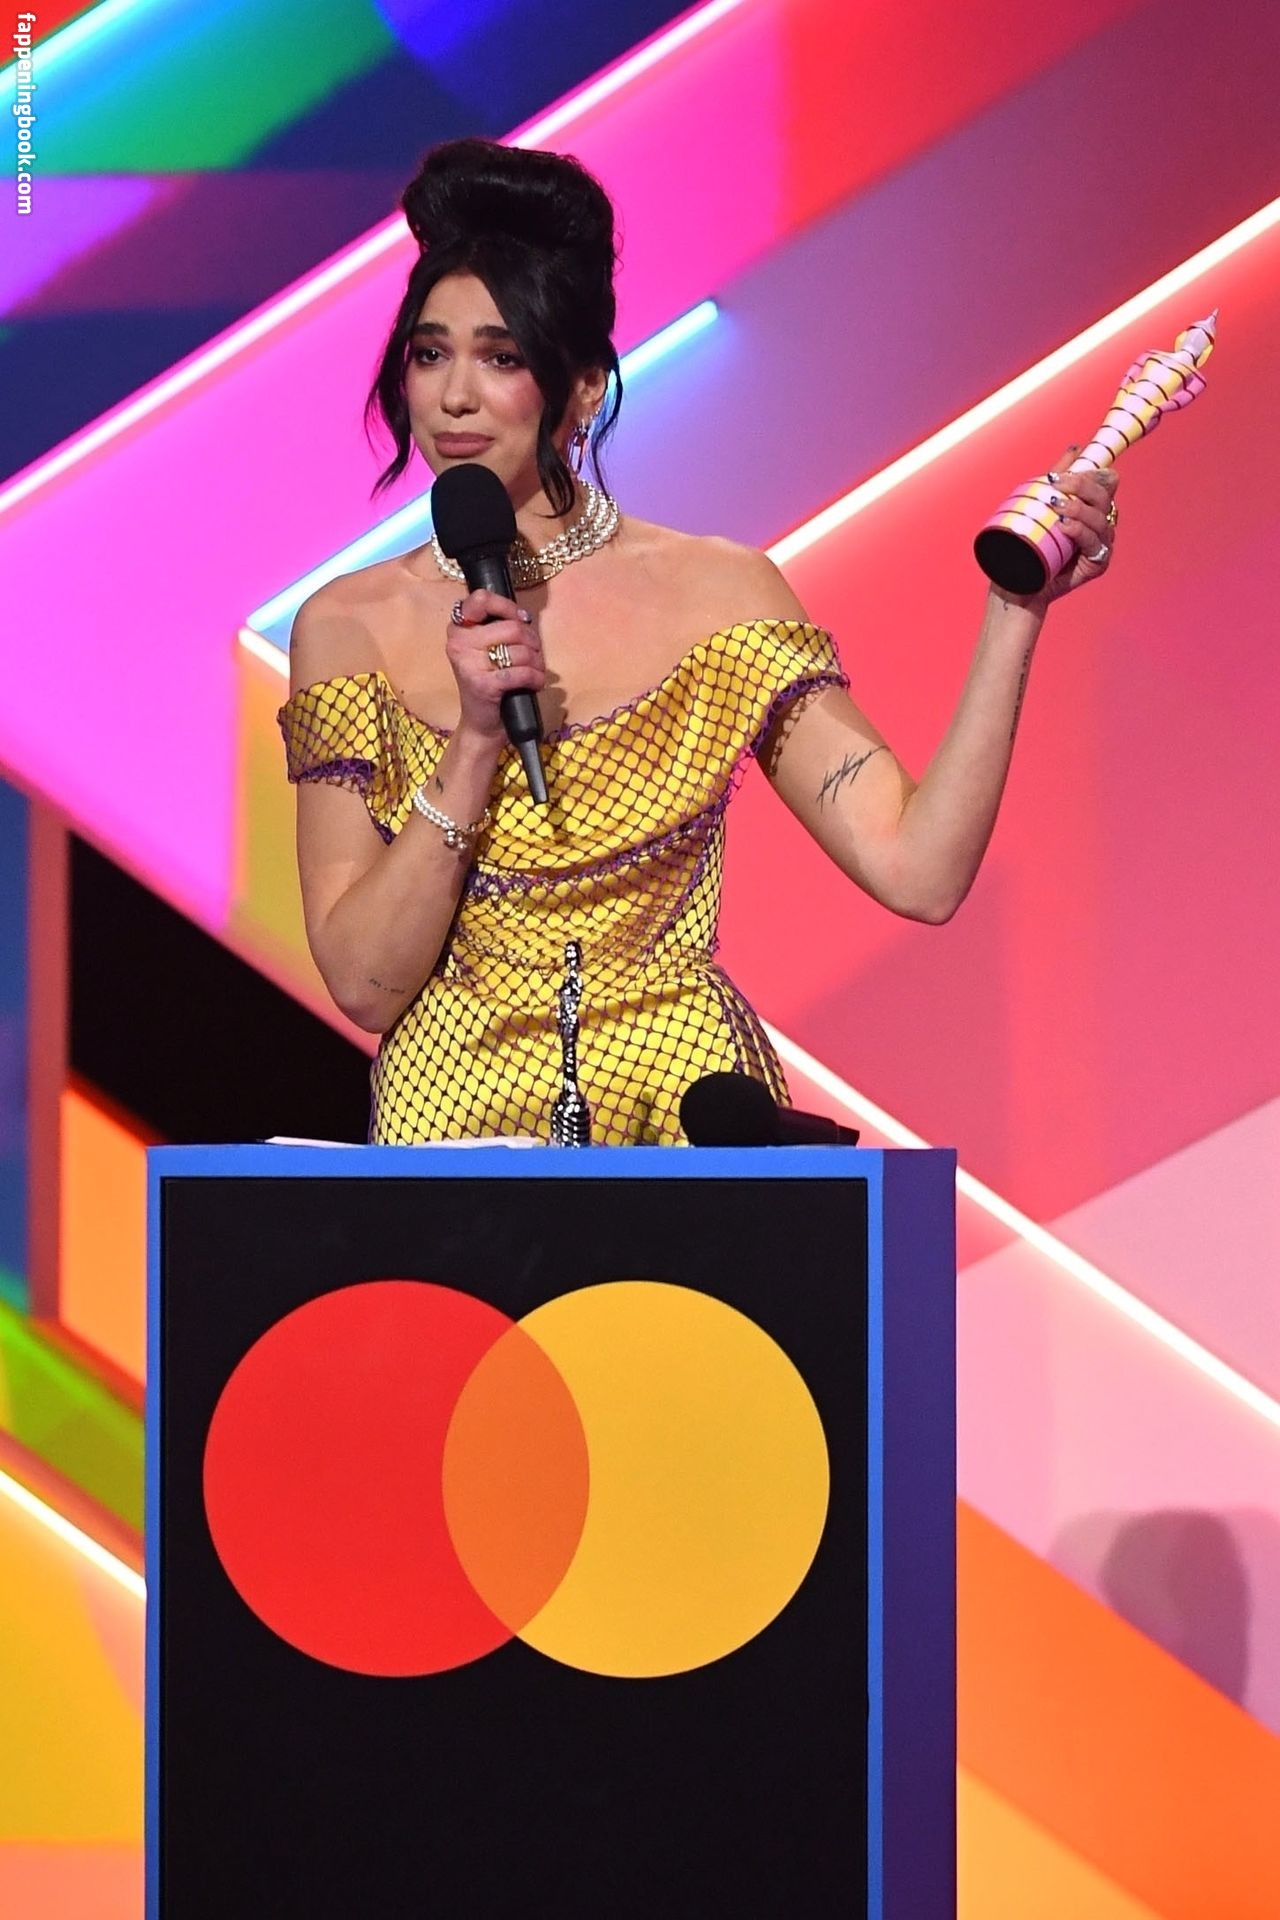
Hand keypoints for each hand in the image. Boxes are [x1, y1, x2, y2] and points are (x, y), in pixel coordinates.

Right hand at [446, 588, 546, 742]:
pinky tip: (535, 684)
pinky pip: (521, 673)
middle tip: (534, 655)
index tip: (521, 620)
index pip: (482, 599)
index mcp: (458, 628)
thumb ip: (498, 627)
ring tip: (535, 672)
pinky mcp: (482, 684)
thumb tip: (524, 617)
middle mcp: (458, 643)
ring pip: (521, 651)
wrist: (481, 724)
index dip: (508, 607)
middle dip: (532, 642)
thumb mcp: (487, 648)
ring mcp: (468, 664)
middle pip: (512, 627)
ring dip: (537, 663)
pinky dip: (536, 679)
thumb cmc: (489, 682)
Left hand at [996, 444, 1120, 614]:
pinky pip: (1095, 543)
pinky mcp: (1097, 564)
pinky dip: (1080, 532)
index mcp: (1092, 507)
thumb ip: (1060, 476)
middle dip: (1081, 485)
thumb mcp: (1041, 504)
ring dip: (1078, 508)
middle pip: (1104, 496)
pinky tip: (1065, 527)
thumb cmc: (1029, 544)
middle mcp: (1100, 524)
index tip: (1060, 473)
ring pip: (1100, 518)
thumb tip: (1076, 448)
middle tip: (1055, 483)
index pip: (1104, 481)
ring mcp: (1100, 544)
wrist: (1016, 582)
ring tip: (1056, 506)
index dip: (1090, 472)